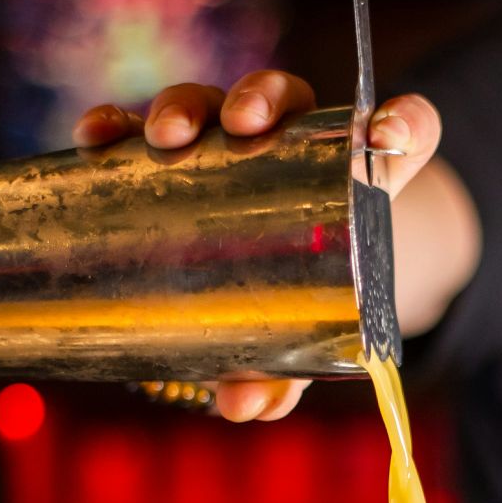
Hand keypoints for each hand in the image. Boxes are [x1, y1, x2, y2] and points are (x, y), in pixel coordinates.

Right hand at [72, 70, 442, 421]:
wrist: (258, 280)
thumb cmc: (298, 303)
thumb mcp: (303, 339)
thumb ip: (285, 373)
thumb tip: (242, 405)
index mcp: (357, 176)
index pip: (405, 131)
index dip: (406, 122)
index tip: (386, 133)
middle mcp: (291, 141)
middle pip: (285, 97)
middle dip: (262, 99)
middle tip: (245, 127)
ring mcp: (224, 139)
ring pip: (209, 102)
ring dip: (185, 107)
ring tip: (165, 138)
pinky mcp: (168, 151)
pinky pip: (138, 127)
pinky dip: (116, 127)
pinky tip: (95, 138)